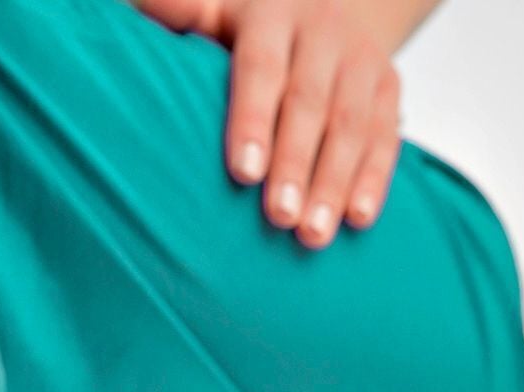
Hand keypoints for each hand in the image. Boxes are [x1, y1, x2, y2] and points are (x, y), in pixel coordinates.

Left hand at [138, 1, 401, 246]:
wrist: (317, 4)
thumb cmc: (239, 27)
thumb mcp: (208, 9)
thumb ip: (178, 12)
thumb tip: (135, 10)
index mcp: (270, 10)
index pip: (262, 67)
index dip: (254, 120)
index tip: (243, 173)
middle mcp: (322, 29)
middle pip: (311, 102)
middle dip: (296, 164)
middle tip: (280, 220)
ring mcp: (360, 58)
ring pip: (352, 124)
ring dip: (335, 183)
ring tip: (312, 237)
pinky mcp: (388, 85)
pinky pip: (386, 135)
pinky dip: (374, 179)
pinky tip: (357, 220)